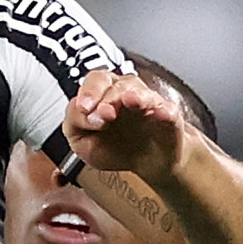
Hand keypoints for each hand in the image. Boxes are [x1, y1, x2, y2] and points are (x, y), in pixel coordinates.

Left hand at [63, 70, 189, 184]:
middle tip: (104, 112)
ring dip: (135, 96)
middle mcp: (125, 93)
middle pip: (117, 83)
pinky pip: (169, 110)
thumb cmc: (113, 146)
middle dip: (109, 96)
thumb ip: (74, 123)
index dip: (89, 92)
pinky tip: (161, 113)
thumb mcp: (82, 141)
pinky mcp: (168, 118)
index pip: (94, 82)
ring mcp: (149, 104)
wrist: (147, 162)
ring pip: (142, 93)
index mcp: (102, 94)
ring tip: (130, 101)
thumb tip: (85, 115)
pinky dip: (165, 110)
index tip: (84, 108)